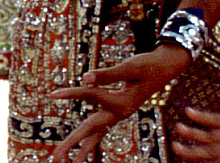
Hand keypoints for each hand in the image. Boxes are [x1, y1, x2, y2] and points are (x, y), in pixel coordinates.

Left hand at [50, 44, 191, 162]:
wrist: (166, 68)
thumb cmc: (149, 65)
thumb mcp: (131, 66)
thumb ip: (108, 74)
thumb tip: (84, 78)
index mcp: (122, 103)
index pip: (90, 96)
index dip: (71, 93)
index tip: (52, 94)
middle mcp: (120, 113)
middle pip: (90, 129)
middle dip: (71, 143)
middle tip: (54, 158)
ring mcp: (119, 115)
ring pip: (95, 134)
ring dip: (79, 148)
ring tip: (63, 160)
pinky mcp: (118, 112)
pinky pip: (101, 129)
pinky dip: (90, 138)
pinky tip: (82, 147)